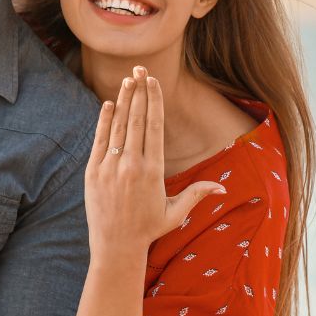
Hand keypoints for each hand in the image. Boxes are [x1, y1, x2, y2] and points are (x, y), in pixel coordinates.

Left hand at [84, 67, 224, 259]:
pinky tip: (108, 104)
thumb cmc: (148, 229)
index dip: (153, 101)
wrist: (115, 246)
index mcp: (153, 170)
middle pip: (135, 119)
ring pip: (117, 126)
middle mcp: (131, 165)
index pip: (154, 126)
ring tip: (127, 80)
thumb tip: (222, 188)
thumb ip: (196, 194)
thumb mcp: (175, 212)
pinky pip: (100, 140)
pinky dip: (104, 120)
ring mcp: (110, 167)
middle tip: (140, 69)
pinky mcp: (93, 172)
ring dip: (122, 100)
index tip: (153, 82)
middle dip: (139, 91)